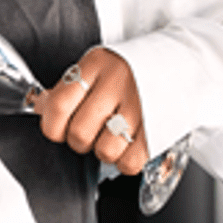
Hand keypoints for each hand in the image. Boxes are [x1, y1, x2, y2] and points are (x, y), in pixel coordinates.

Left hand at [33, 47, 148, 174]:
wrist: (183, 60)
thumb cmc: (132, 68)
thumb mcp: (97, 67)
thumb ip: (68, 88)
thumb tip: (40, 107)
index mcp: (96, 64)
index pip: (59, 104)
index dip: (52, 125)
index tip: (57, 127)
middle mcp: (118, 82)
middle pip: (79, 134)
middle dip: (79, 140)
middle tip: (90, 130)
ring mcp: (141, 106)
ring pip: (104, 151)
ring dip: (104, 151)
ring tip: (112, 135)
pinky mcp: (160, 128)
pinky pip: (130, 163)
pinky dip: (125, 161)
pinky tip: (129, 144)